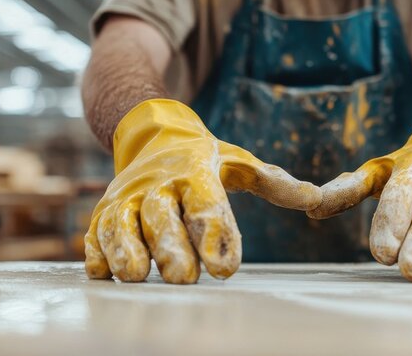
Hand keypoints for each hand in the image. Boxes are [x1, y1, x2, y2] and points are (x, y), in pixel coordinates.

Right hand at [85, 99, 321, 283]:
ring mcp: (126, 198)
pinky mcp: (104, 212)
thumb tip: (316, 200)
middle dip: (171, 248)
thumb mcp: (241, 163)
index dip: (216, 234)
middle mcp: (158, 185)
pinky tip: (102, 273)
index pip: (207, 204)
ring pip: (121, 225)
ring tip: (136, 277)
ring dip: (126, 250)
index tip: (226, 267)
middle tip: (183, 278)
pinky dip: (96, 251)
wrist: (152, 133)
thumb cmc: (207, 159)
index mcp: (195, 172)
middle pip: (161, 218)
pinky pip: (95, 232)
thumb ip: (275, 183)